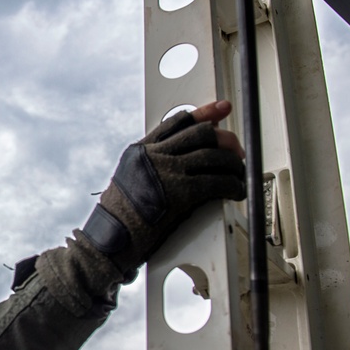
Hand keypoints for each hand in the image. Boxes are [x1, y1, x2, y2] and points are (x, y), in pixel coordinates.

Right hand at [81, 100, 246, 280]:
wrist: (110, 241)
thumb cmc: (119, 219)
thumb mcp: (129, 180)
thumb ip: (151, 165)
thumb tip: (183, 159)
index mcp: (140, 150)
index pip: (177, 122)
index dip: (204, 112)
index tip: (221, 109)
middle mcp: (154, 155)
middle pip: (201, 134)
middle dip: (225, 140)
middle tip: (235, 150)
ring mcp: (167, 172)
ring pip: (213, 156)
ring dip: (233, 165)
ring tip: (239, 174)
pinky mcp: (181, 193)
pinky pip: (217, 182)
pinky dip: (234, 186)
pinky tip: (237, 191)